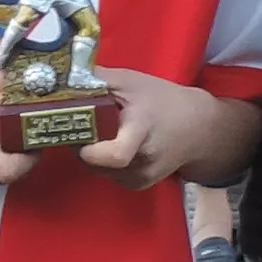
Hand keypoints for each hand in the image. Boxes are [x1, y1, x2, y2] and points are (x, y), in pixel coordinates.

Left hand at [76, 68, 231, 187]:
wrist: (199, 128)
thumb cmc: (163, 100)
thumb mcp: (131, 81)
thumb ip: (96, 79)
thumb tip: (62, 77)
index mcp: (142, 131)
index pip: (115, 155)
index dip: (89, 149)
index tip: (80, 131)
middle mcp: (144, 160)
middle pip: (98, 163)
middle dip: (83, 144)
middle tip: (85, 124)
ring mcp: (143, 176)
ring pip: (98, 170)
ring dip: (92, 153)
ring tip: (103, 131)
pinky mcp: (140, 185)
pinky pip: (108, 175)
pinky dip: (103, 161)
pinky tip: (115, 143)